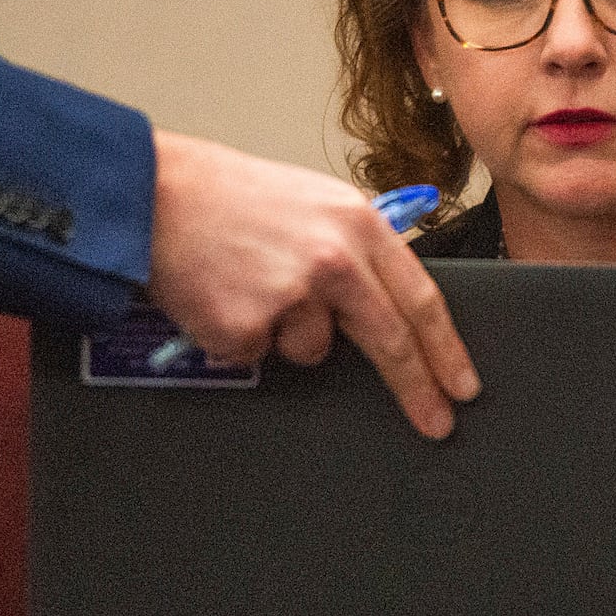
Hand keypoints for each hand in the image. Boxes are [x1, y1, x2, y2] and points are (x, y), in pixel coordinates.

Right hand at [146, 129, 479, 437]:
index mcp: (356, 223)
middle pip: (391, 342)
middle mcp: (333, 259)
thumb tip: (381, 300)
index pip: (420, 298)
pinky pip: (257, 354)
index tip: (462, 385)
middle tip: (436, 421)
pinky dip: (240, 335)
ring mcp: (291, 295)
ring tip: (250, 282)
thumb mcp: (309, 200)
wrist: (152, 194)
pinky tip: (221, 293)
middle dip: (418, 389)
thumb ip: (351, 245)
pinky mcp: (248, 327)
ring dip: (287, 333)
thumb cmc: (224, 195)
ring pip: (312, 350)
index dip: (446, 348)